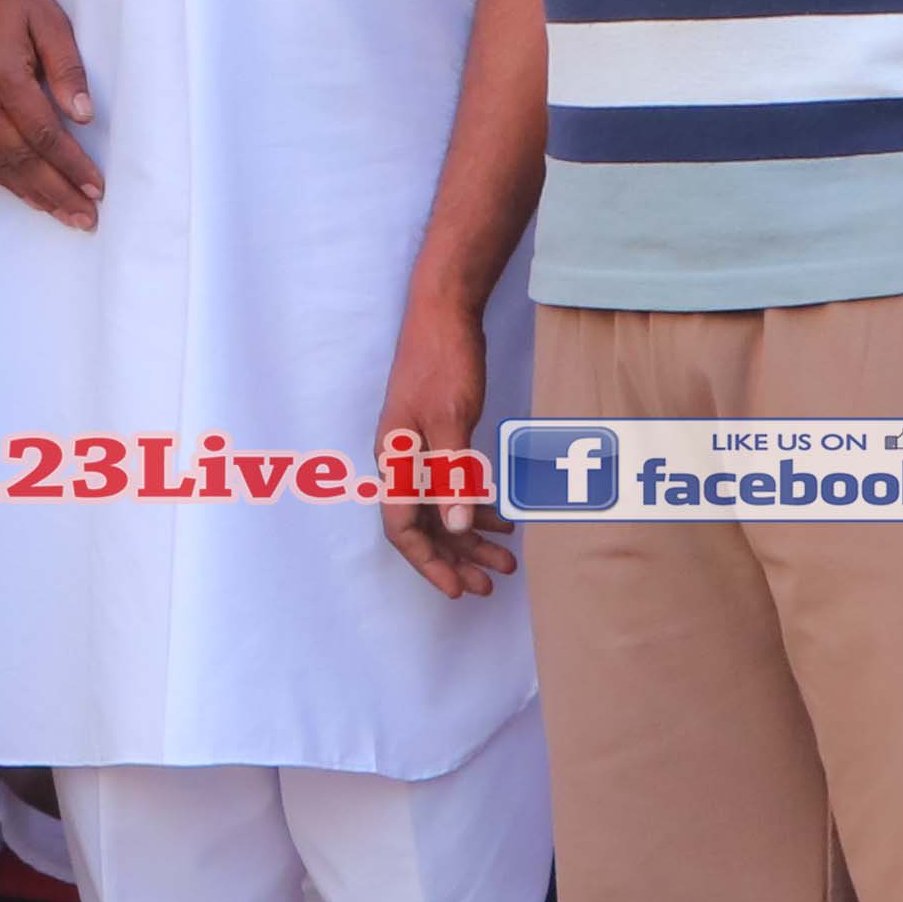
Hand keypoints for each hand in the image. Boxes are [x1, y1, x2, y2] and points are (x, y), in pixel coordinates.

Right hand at [0, 0, 102, 229]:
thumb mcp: (49, 19)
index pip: (43, 134)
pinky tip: (26, 193)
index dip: (71, 166)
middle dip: (56, 193)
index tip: (96, 188)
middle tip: (85, 219)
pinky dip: (3, 179)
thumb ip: (67, 68)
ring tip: (62, 215)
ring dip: (31, 194)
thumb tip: (83, 117)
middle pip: (20, 159)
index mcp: (1, 74)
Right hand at [375, 278, 513, 598]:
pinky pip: (455, 485)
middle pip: (426, 526)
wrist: (443, 313)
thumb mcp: (451, 419)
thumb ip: (453, 475)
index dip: (428, 563)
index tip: (458, 588)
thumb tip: (457, 527)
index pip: (402, 527)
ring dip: (473, 537)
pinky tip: (504, 520)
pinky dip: (478, 505)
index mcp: (395, 460)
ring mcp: (421, 450)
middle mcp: (403, 461)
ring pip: (444, 508)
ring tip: (507, 561)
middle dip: (457, 558)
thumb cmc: (442, 362)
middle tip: (491, 584)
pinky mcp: (440, 438)